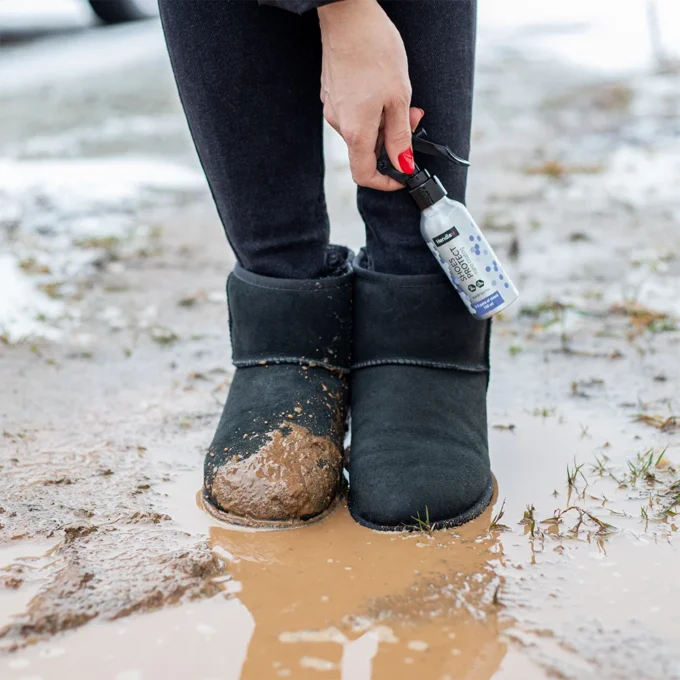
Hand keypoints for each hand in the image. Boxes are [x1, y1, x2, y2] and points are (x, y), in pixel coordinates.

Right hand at [318, 0, 423, 189]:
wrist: (348, 16)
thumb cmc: (375, 52)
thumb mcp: (398, 98)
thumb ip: (400, 137)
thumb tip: (403, 165)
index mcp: (356, 131)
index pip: (364, 174)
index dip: (385, 182)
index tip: (402, 175)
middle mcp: (339, 124)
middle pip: (367, 149)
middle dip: (393, 140)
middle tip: (413, 116)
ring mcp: (332, 108)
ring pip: (362, 129)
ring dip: (384, 121)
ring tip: (400, 95)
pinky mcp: (332, 93)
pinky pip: (354, 113)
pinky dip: (372, 109)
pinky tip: (382, 87)